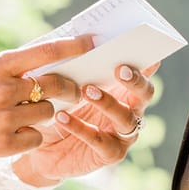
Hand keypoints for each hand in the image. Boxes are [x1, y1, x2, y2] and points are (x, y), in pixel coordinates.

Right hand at [0, 35, 94, 160]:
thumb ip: (11, 67)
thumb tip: (49, 61)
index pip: (45, 51)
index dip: (72, 45)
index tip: (93, 41)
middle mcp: (4, 89)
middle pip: (55, 85)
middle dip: (70, 88)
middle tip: (73, 91)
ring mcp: (5, 118)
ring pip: (48, 112)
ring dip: (44, 113)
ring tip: (23, 114)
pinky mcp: (5, 144)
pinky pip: (37, 137)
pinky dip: (30, 136)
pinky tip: (13, 134)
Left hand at [12, 63, 157, 187]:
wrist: (42, 143)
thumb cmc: (56, 103)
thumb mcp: (60, 80)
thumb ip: (70, 62)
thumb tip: (71, 36)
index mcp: (123, 87)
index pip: (142, 71)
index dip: (146, 61)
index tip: (141, 49)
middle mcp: (130, 109)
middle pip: (144, 94)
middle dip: (135, 81)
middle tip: (119, 69)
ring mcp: (123, 133)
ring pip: (125, 118)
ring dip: (108, 102)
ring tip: (86, 90)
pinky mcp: (110, 153)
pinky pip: (100, 140)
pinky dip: (81, 127)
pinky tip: (62, 116)